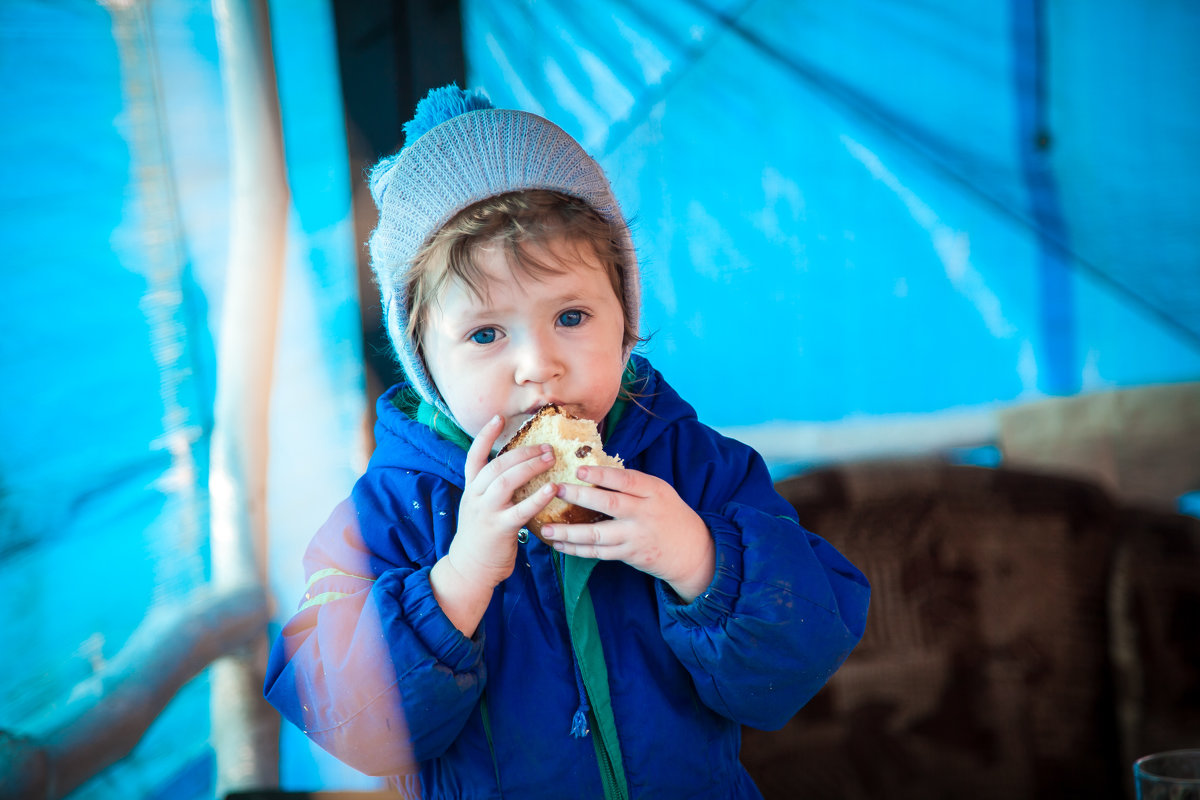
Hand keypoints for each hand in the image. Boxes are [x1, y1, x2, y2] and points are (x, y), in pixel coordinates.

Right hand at [431, 415, 556, 633]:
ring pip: (505, 480)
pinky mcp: (499, 528)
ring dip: (529, 466)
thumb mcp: (480, 508)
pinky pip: (520, 509)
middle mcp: (475, 496)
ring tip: (550, 458)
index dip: (486, 435)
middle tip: (547, 446)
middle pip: (497, 464)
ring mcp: (485, 512)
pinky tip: (552, 488)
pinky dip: (537, 497)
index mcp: (472, 489)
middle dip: (522, 451)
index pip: (474, 455)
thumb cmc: (482, 538)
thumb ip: (494, 491)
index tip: (499, 417)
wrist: (469, 569)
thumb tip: (522, 472)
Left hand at [540, 466, 715, 602]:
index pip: (625, 480)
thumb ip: (633, 483)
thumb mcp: (659, 491)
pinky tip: (560, 544)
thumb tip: (596, 468)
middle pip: (608, 504)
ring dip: (570, 532)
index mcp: (653, 491)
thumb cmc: (669, 513)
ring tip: (546, 528)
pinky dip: (578, 550)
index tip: (578, 469)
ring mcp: (636, 536)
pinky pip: (599, 553)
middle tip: (555, 490)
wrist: (691, 550)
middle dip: (579, 497)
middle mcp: (645, 513)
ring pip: (598, 534)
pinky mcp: (629, 555)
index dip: (601, 475)